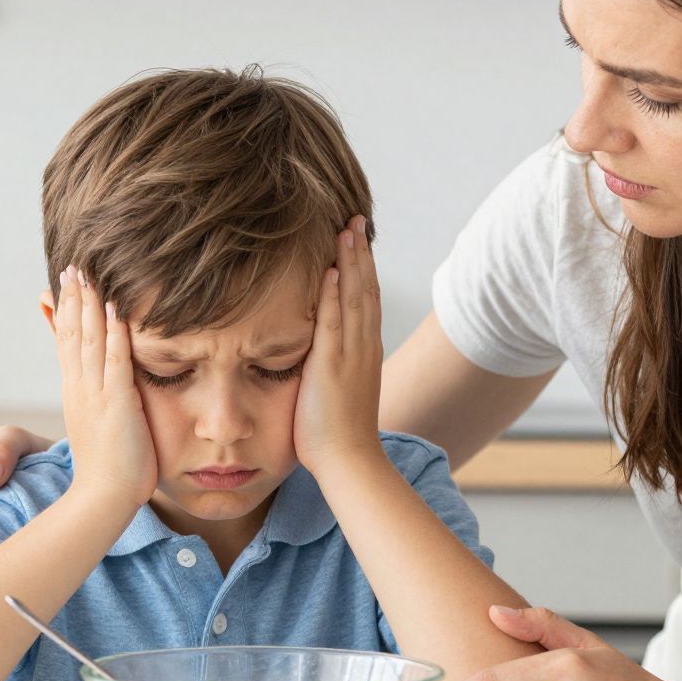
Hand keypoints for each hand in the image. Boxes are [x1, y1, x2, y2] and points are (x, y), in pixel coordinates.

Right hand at [55, 265, 156, 512]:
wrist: (102, 499)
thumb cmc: (109, 468)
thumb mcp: (96, 424)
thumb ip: (95, 399)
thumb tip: (95, 384)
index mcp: (75, 392)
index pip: (67, 342)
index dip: (66, 310)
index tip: (66, 281)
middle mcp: (79, 388)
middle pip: (72, 333)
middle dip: (73, 297)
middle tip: (72, 264)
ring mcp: (95, 394)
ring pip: (89, 339)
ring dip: (89, 304)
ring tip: (87, 272)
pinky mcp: (117, 403)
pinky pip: (115, 359)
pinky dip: (114, 331)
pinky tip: (115, 306)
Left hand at [293, 216, 385, 476]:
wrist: (350, 461)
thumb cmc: (337, 436)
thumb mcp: (336, 390)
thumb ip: (329, 366)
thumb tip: (316, 354)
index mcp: (364, 351)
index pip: (364, 299)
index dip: (361, 268)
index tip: (355, 240)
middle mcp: (363, 347)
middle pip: (364, 289)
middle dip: (359, 253)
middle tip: (354, 219)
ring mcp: (351, 355)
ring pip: (354, 298)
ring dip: (350, 262)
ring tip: (345, 229)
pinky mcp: (333, 366)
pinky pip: (334, 322)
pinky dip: (333, 294)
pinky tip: (330, 269)